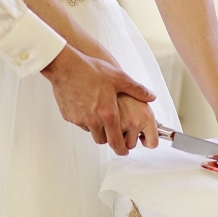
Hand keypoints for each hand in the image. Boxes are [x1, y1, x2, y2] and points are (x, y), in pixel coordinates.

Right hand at [41, 46, 155, 155]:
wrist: (66, 66)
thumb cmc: (92, 70)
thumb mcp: (119, 78)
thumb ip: (137, 90)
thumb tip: (151, 96)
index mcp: (108, 114)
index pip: (117, 142)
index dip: (122, 149)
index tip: (125, 150)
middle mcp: (94, 120)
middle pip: (103, 140)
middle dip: (110, 140)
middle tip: (114, 135)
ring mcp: (80, 119)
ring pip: (91, 132)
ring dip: (97, 128)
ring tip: (100, 115)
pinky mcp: (69, 116)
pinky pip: (79, 123)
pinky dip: (85, 119)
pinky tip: (87, 106)